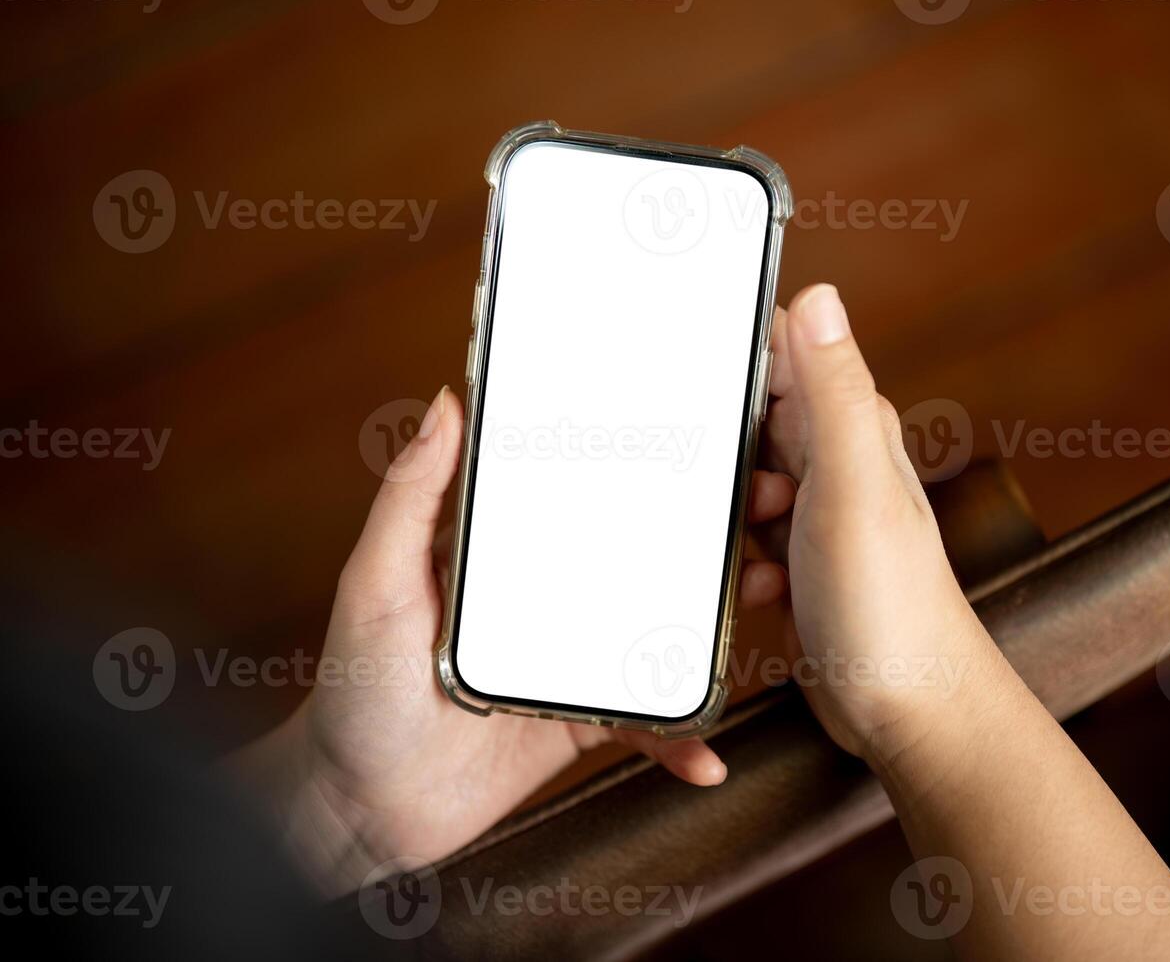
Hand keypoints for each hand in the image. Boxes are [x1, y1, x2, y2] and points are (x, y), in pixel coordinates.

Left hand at [231, 385, 795, 896]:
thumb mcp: (375, 582)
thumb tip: (444, 403)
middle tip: (767, 501)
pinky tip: (706, 755)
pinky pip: (647, 724)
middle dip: (713, 526)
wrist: (360, 809)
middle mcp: (550, 596)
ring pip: (665, 629)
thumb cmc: (354, 689)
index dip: (652, 462)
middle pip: (647, 552)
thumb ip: (410, 497)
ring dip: (722, 615)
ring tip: (771, 592)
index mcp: (510, 551)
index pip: (589, 492)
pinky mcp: (583, 722)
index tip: (708, 434)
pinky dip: (679, 740)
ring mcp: (573, 659)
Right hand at [760, 286, 1169, 961]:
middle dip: (723, 448)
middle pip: (752, 418)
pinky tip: (762, 588)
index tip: (699, 380)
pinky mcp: (803, 565)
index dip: (738, 356)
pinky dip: (741, 562)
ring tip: (759, 543)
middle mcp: (841, 461)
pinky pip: (745, 541)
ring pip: (743, 483)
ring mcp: (821, 515)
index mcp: (856, 425)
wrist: (909, 712)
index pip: (785, 350)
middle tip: (741, 492)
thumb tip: (819, 295)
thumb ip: (833, 393)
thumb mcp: (852, 486)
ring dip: (731, 512)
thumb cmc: (890, 605)